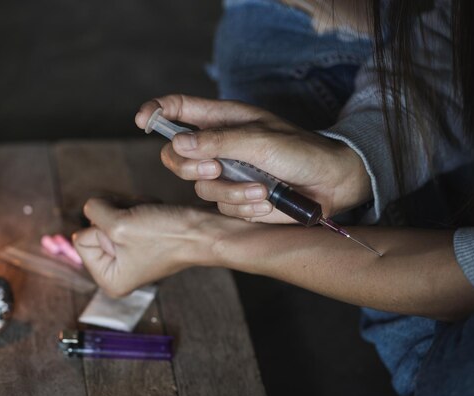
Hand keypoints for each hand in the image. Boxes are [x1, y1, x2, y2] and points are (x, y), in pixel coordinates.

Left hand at [72, 198, 218, 296]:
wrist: (204, 230)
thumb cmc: (167, 235)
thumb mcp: (118, 223)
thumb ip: (93, 212)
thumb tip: (90, 206)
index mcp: (109, 279)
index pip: (82, 240)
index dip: (104, 228)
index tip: (132, 235)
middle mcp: (118, 270)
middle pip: (95, 227)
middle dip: (116, 215)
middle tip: (141, 223)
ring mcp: (130, 253)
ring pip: (110, 215)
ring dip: (129, 208)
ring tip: (150, 217)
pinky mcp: (142, 238)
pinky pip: (126, 213)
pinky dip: (139, 207)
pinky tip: (155, 213)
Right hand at [135, 94, 370, 222]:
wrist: (331, 184)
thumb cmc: (301, 152)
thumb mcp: (260, 140)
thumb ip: (218, 141)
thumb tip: (176, 144)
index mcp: (222, 120)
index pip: (178, 109)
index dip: (156, 111)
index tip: (143, 121)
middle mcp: (218, 147)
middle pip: (175, 156)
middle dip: (189, 166)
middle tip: (216, 168)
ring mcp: (225, 174)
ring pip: (198, 187)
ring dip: (230, 191)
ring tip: (262, 187)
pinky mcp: (235, 199)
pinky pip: (221, 207)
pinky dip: (243, 205)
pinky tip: (266, 199)